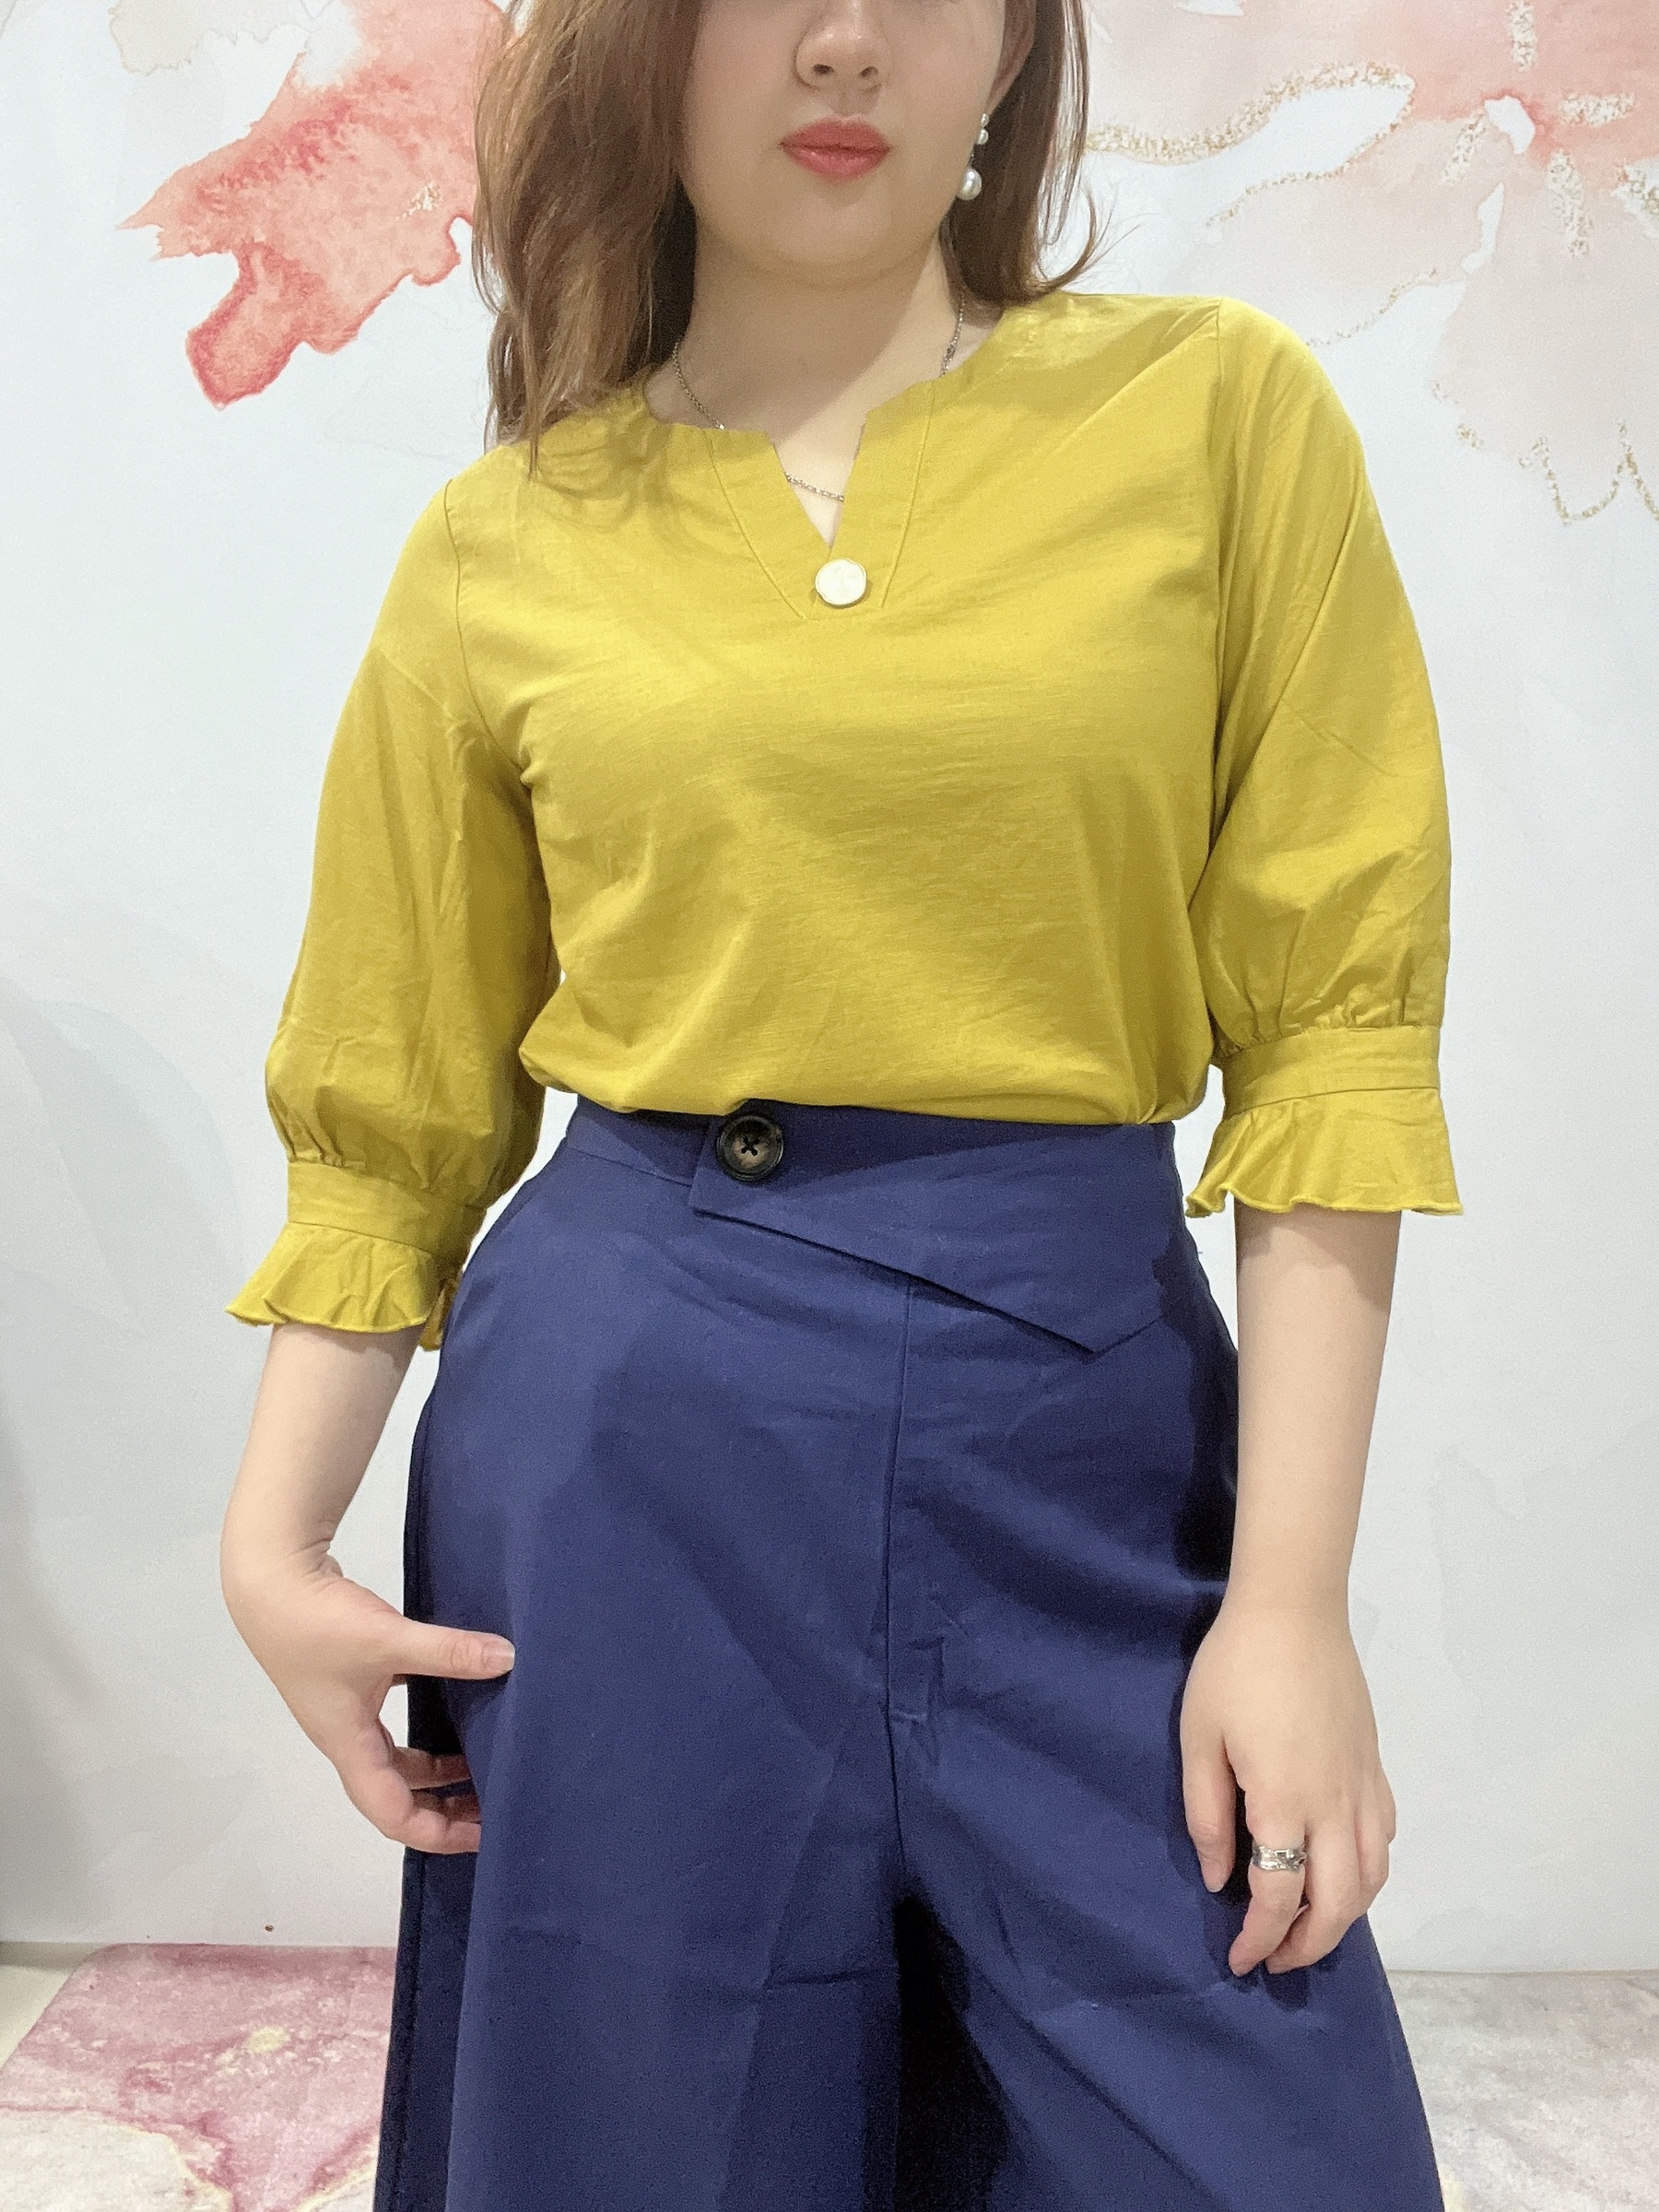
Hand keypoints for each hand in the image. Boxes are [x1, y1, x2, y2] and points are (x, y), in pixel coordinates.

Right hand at [223, 1548, 513, 1853]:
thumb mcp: (387, 1640)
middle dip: (443, 1805)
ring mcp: (347, 1705)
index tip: (483, 1833)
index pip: (393, 1813)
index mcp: (350, 1745)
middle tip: (493, 1803)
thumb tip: (508, 1659)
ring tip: (482, 1759)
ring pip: (397, 1754)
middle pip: (398, 1791)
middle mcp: (348, 1735)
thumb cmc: (317, 1623)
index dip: (437, 1832)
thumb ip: (448, 1651)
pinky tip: (459, 1698)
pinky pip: (395, 1716)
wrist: (269, 1579)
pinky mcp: (352, 1674)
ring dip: (437, 1764)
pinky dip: (427, 1719)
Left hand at [1179, 1597, 1395, 1973]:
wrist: (1294, 1609)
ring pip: (1372, 1878)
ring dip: (1344, 1916)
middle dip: (1307, 1945)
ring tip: (1309, 1926)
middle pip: (1338, 1904)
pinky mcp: (1375, 1765)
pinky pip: (1385, 1838)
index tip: (1239, 1960)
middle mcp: (1335, 1807)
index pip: (1279, 1897)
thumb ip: (1209, 1815)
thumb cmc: (1235, 1670)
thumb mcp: (1200, 1739)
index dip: (1260, 1938)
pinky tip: (1344, 1868)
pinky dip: (1369, 1872)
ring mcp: (1363, 1786)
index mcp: (1286, 1804)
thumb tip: (1219, 1880)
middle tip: (1274, 1960)